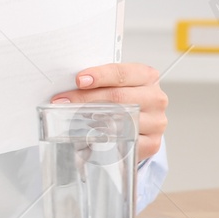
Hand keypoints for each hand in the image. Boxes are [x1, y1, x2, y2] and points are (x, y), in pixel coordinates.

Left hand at [50, 62, 166, 161]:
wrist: (137, 120)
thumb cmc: (120, 97)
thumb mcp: (113, 83)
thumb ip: (96, 80)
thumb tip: (65, 83)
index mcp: (147, 76)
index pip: (122, 73)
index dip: (100, 75)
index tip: (79, 80)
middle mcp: (155, 98)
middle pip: (118, 97)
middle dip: (85, 98)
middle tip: (62, 101)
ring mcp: (156, 122)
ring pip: (120, 120)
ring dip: (91, 119)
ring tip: (69, 117)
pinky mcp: (152, 143)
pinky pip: (125, 141)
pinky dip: (104, 138)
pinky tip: (89, 135)